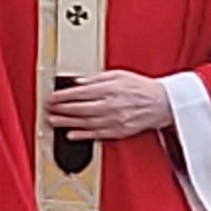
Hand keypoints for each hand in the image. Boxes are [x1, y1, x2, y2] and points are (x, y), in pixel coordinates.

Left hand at [48, 68, 174, 139]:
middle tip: (48, 109)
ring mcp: (114, 120)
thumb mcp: (119, 75)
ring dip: (67, 123)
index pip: (80, 93)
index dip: (63, 96)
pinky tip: (71, 135)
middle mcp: (111, 105)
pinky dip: (82, 135)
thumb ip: (97, 78)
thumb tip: (79, 81)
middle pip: (80, 109)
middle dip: (61, 109)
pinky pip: (97, 134)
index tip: (52, 97)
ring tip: (53, 121)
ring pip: (85, 123)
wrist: (162, 104)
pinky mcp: (119, 132)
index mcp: (110, 89)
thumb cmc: (141, 88)